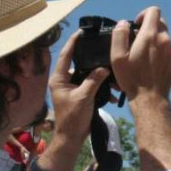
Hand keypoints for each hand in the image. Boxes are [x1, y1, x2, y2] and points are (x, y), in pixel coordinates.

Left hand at [49, 30, 110, 149]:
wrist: (72, 138)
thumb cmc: (73, 118)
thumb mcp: (84, 97)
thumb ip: (93, 80)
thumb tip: (104, 68)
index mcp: (59, 79)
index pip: (65, 56)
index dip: (72, 42)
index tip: (81, 32)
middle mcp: (64, 81)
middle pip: (78, 63)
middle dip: (90, 58)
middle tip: (101, 47)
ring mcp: (72, 88)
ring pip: (86, 74)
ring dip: (98, 74)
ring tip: (111, 68)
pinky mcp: (80, 94)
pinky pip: (91, 84)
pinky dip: (100, 85)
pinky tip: (112, 87)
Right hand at [111, 6, 170, 105]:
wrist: (150, 98)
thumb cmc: (132, 78)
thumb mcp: (117, 56)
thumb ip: (119, 35)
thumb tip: (124, 23)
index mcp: (150, 36)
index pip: (153, 11)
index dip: (143, 14)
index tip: (136, 25)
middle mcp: (164, 40)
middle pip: (160, 21)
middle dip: (148, 25)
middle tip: (137, 37)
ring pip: (163, 34)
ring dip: (153, 37)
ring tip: (142, 51)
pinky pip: (166, 47)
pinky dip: (159, 48)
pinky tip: (149, 60)